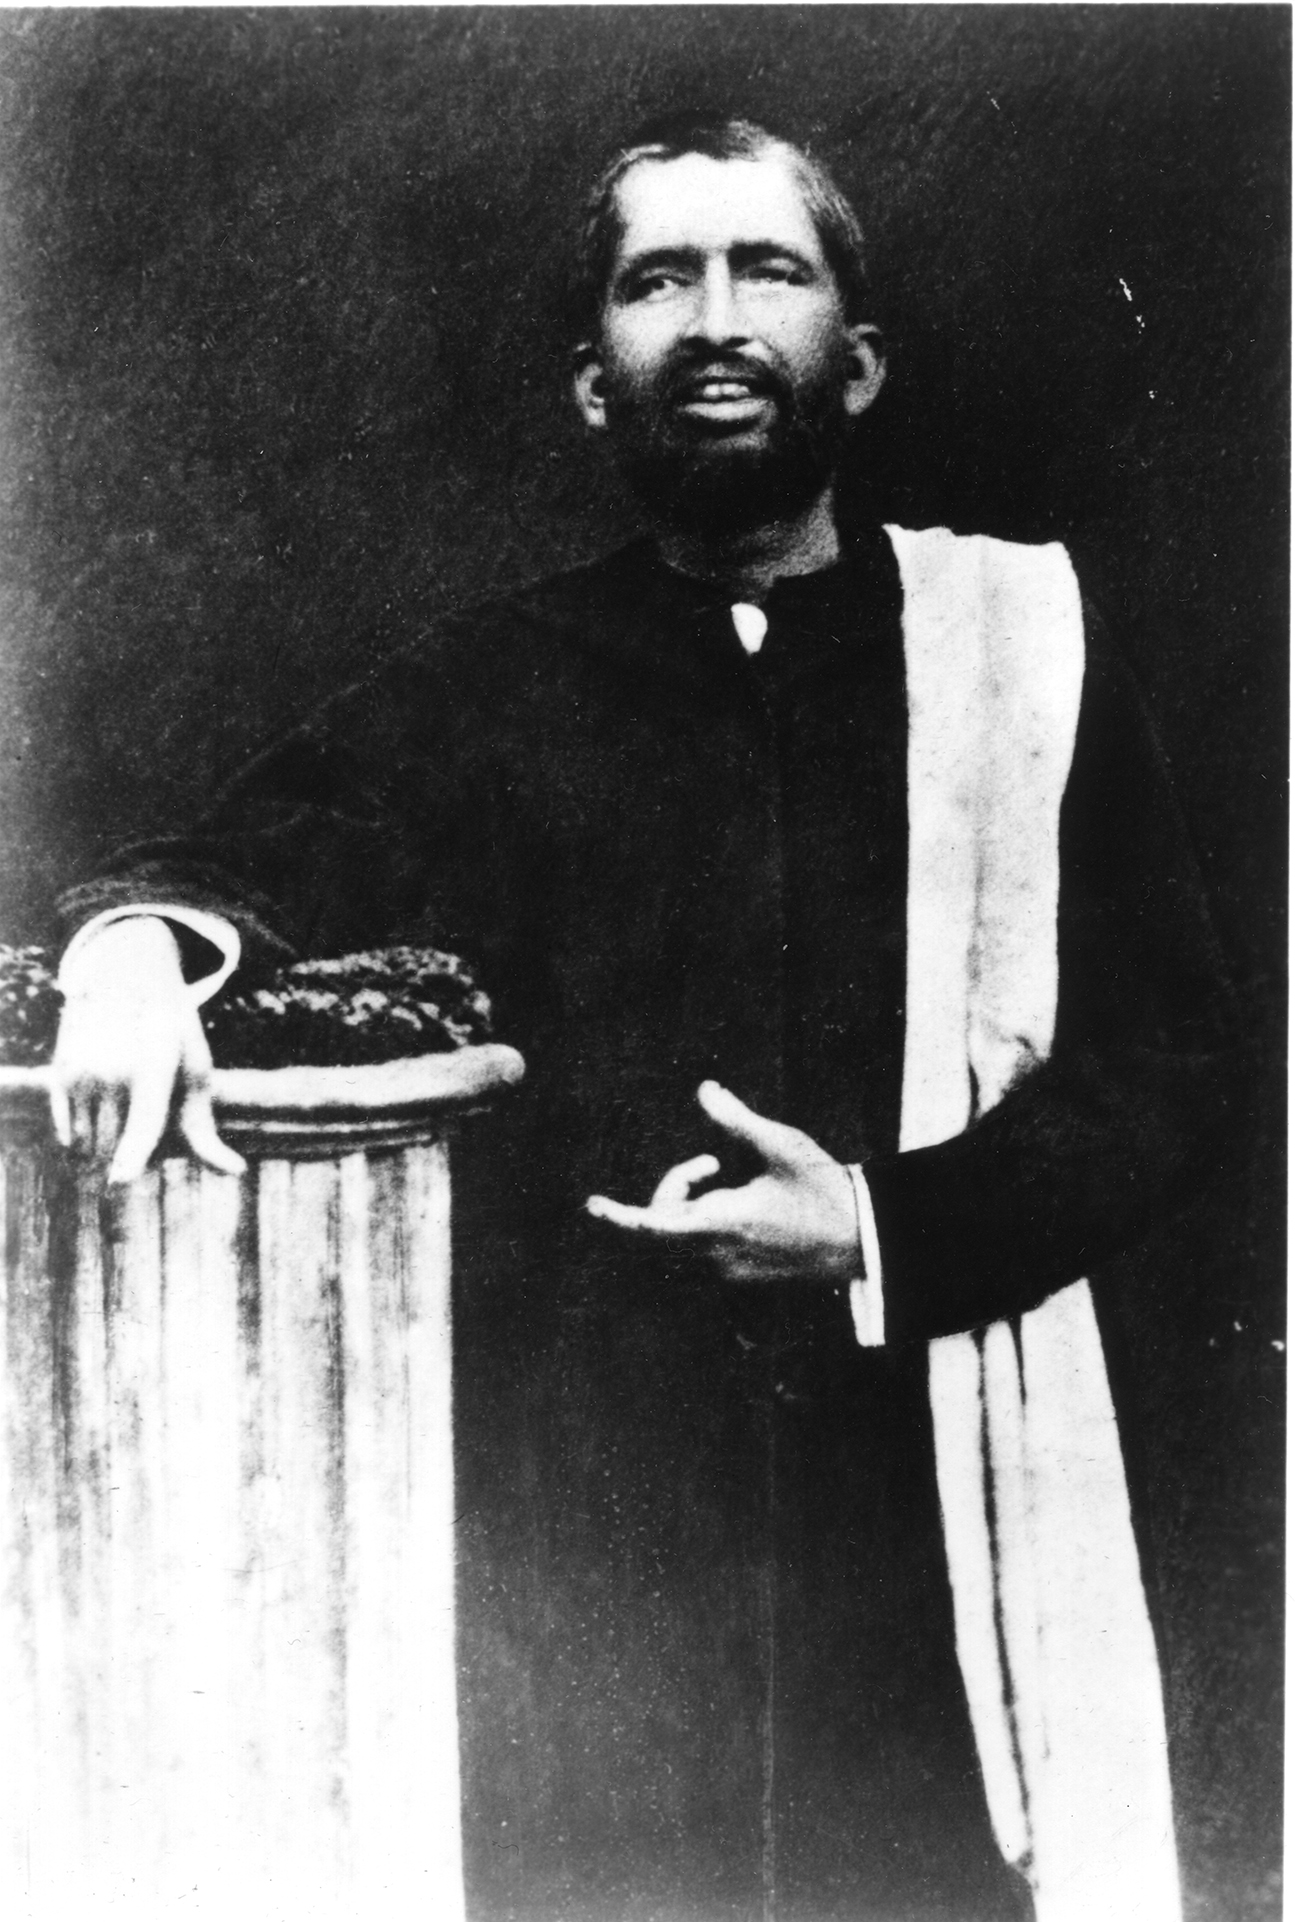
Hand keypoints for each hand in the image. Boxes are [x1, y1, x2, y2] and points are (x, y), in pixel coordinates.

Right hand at [50, 917, 244, 1183]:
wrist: (126, 984)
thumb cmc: (172, 1043)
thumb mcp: (195, 1077)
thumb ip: (206, 1132)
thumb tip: (238, 1172)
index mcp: (156, 1068)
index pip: (143, 1121)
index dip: (132, 1154)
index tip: (121, 1179)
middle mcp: (114, 1069)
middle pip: (115, 1147)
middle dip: (131, 1157)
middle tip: (145, 1121)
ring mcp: (81, 1072)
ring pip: (87, 1146)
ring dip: (105, 1151)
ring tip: (124, 1110)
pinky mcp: (59, 1076)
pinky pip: (67, 1135)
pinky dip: (82, 1139)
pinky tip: (100, 1110)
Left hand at [586, 1081, 858, 1283]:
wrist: (861, 1238)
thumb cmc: (823, 1188)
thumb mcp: (781, 1145)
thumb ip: (737, 1119)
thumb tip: (704, 1091)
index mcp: (725, 1223)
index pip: (656, 1225)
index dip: (620, 1217)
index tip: (592, 1206)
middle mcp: (720, 1254)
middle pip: (666, 1221)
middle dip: (674, 1185)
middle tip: (711, 1160)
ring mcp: (729, 1269)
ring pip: (684, 1234)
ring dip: (692, 1201)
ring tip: (727, 1175)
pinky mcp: (740, 1275)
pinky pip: (703, 1246)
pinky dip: (707, 1219)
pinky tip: (743, 1201)